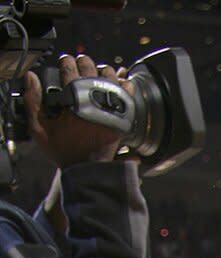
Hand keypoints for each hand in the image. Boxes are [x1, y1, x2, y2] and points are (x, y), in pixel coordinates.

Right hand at [24, 54, 129, 168]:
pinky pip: (127, 95)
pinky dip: (124, 85)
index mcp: (73, 102)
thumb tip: (31, 77)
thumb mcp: (41, 130)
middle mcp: (93, 103)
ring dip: (103, 70)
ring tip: (98, 71)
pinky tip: (118, 82)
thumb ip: (33, 103)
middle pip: (90, 70)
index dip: (66, 62)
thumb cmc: (65, 152)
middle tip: (80, 63)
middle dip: (84, 62)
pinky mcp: (122, 118)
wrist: (87, 171)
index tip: (65, 61)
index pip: (69, 70)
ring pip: (110, 78)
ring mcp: (110, 110)